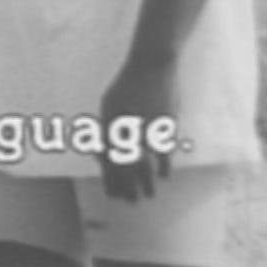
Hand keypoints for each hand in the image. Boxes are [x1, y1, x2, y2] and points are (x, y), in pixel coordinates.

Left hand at [97, 58, 179, 200]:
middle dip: (126, 187)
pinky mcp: (164, 126)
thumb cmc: (128, 84)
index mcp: (108, 122)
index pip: (106, 159)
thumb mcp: (109, 103)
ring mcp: (145, 128)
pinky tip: (165, 177)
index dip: (109, 179)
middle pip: (124, 167)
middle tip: (130, 201)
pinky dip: (164, 167)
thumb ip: (105, 127)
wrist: (151, 65)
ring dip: (146, 184)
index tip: (112, 193)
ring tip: (148, 196)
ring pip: (144, 165)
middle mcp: (124, 128)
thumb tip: (101, 152)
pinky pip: (164, 152)